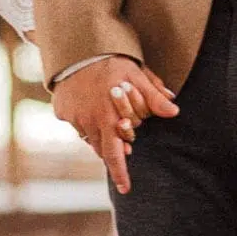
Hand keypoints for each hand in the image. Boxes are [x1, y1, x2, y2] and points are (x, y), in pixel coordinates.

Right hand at [53, 56, 178, 194]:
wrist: (76, 47)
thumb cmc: (111, 60)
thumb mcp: (137, 75)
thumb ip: (154, 96)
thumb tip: (175, 112)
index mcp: (108, 117)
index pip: (114, 155)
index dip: (120, 173)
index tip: (126, 189)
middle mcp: (88, 121)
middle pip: (101, 149)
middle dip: (112, 153)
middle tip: (122, 144)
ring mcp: (72, 117)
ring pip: (88, 137)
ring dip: (100, 135)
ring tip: (108, 122)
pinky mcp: (61, 111)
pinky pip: (75, 124)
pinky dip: (84, 122)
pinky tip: (90, 107)